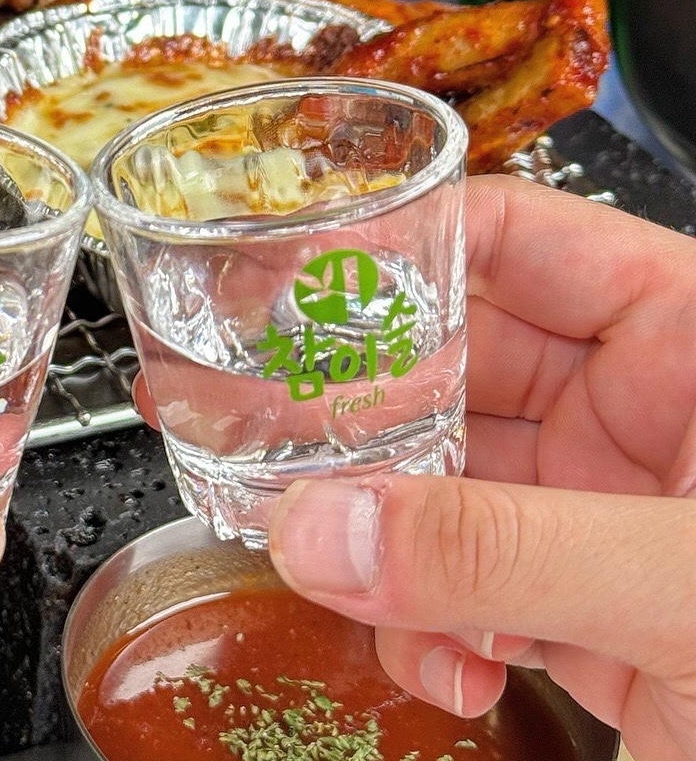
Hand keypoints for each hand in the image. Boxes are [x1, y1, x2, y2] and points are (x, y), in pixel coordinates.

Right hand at [262, 176, 695, 760]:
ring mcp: (605, 515)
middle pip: (450, 362)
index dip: (393, 246)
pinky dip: (426, 623)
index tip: (280, 277)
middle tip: (252, 425)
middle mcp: (639, 412)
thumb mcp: (693, 589)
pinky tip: (441, 661)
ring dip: (377, 527)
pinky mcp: (589, 613)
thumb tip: (325, 528)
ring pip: (442, 481)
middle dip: (354, 406)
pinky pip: (466, 586)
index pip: (513, 240)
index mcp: (687, 339)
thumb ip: (506, 552)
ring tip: (328, 558)